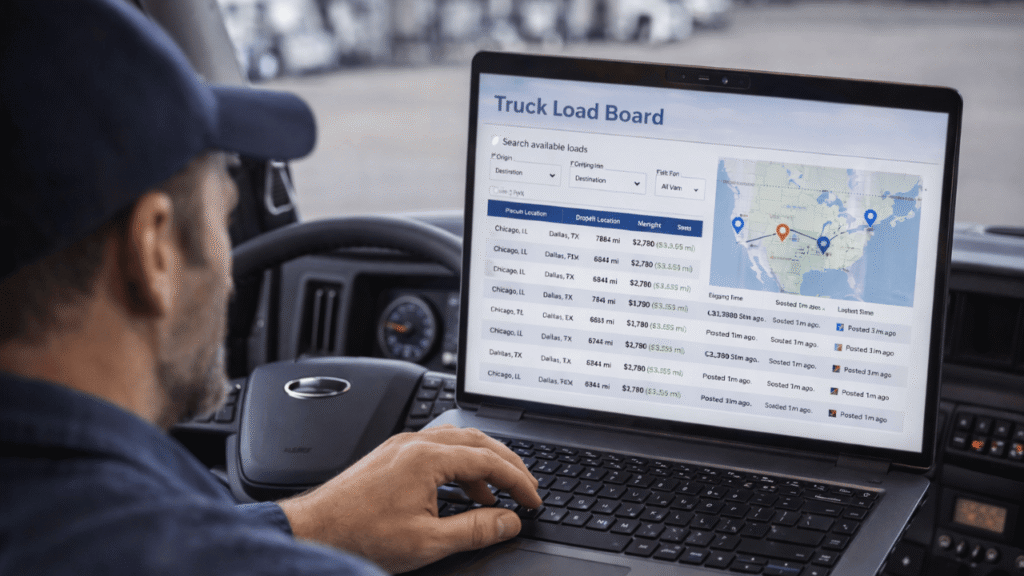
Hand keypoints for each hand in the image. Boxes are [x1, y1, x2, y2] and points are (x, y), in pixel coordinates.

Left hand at [278, 425, 541, 573]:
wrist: (313, 531)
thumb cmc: (360, 535)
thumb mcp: (427, 541)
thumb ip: (474, 529)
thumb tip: (508, 522)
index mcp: (428, 457)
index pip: (489, 460)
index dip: (518, 480)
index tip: (534, 498)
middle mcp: (416, 443)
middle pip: (477, 441)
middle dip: (507, 463)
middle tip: (527, 487)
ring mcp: (402, 446)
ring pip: (457, 442)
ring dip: (482, 464)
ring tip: (495, 496)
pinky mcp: (391, 456)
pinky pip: (437, 450)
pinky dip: (458, 468)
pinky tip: (460, 492)